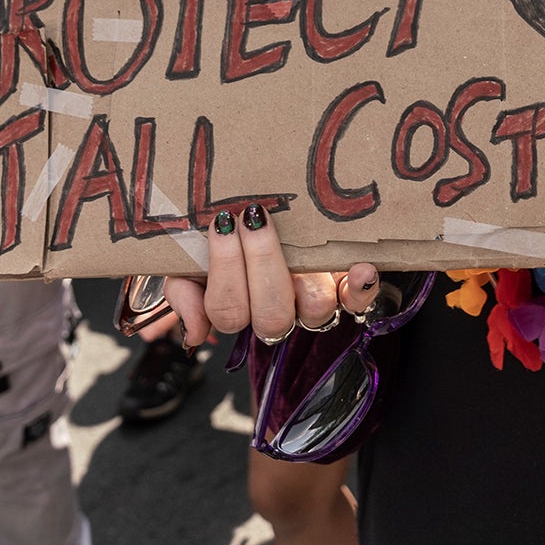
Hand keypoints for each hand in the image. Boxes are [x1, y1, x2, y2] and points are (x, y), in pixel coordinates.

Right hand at [161, 206, 379, 347]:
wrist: (269, 210)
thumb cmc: (229, 233)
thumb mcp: (191, 257)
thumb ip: (183, 291)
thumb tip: (193, 334)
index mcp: (236, 306)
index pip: (227, 311)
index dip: (225, 270)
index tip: (224, 221)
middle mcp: (276, 310)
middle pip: (270, 315)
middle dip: (261, 263)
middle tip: (255, 217)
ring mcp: (312, 302)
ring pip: (314, 310)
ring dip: (306, 278)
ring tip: (297, 240)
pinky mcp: (344, 288)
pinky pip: (358, 301)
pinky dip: (360, 288)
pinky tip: (360, 268)